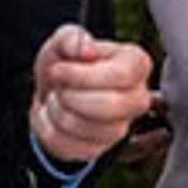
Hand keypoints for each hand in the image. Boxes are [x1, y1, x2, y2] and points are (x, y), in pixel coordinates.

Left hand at [30, 25, 152, 163]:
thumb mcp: (64, 39)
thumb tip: (86, 50)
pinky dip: (52, 131)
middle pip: (110, 105)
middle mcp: (137, 97)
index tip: (58, 69)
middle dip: (71, 95)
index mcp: (136, 64)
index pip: (121, 75)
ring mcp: (121, 127)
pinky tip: (55, 117)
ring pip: (88, 128)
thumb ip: (73, 37)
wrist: (50, 92)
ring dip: (59, 111)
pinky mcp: (100, 149)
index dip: (83, 75)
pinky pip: (73, 147)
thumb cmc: (65, 62)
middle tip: (59, 86)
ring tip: (58, 99)